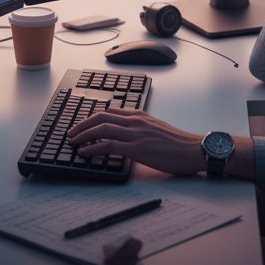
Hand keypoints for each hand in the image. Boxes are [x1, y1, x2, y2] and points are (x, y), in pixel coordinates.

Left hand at [66, 108, 204, 175]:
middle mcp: (135, 120)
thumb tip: (125, 136)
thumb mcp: (156, 129)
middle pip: (101, 116)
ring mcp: (135, 133)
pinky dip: (92, 148)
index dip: (92, 117)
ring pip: (102, 128)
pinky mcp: (137, 148)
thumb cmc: (178, 144)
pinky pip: (108, 145)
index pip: (109, 111)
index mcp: (140, 115)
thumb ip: (140, 129)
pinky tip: (84, 153)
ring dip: (83, 135)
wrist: (193, 149)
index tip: (81, 125)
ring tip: (73, 142)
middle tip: (71, 133)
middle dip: (82, 124)